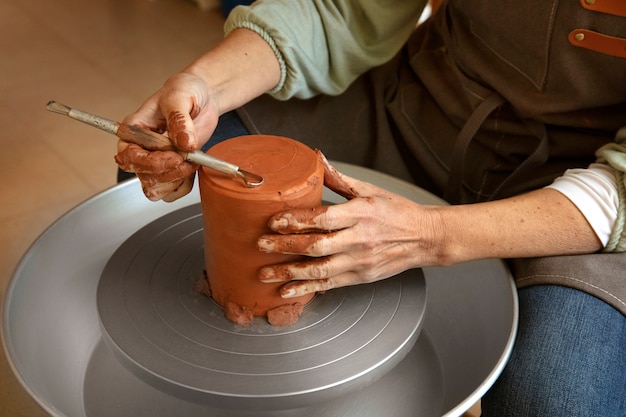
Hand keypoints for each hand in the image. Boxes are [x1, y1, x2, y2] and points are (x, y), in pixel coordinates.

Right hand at [115, 72, 219, 201]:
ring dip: (176, 180)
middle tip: (187, 157)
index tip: (173, 156)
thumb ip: (179, 119)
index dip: (149, 162)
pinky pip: (174, 192)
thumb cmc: (184, 91)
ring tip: (192, 160)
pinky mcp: (174, 170)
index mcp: (134, 130)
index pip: (128, 156)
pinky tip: (193, 167)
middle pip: (144, 176)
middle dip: (168, 171)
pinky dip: (184, 185)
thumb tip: (184, 142)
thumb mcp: (179, 97)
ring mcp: (158, 162)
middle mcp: (142, 149)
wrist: (202, 97)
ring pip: (156, 189)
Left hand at [257, 153, 439, 297]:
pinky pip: (329, 284)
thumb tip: (316, 158)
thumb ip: (339, 178)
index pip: (323, 218)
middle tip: (260, 245)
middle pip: (316, 246)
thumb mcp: (369, 190)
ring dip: (289, 273)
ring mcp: (359, 261)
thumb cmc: (396, 211)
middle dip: (285, 247)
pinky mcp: (360, 277)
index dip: (296, 221)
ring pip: (319, 270)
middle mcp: (359, 240)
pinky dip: (306, 289)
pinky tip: (287, 291)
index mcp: (360, 214)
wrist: (424, 237)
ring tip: (264, 274)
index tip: (273, 222)